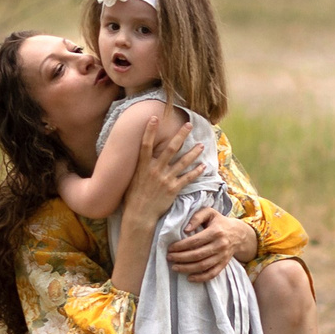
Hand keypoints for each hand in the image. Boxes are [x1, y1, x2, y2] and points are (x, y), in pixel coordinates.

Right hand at [119, 116, 203, 233]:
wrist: (139, 215)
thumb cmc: (133, 197)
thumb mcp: (132, 179)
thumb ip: (138, 167)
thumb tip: (140, 155)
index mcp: (143, 167)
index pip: (146, 144)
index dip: (150, 131)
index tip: (154, 118)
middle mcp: (155, 170)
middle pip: (171, 149)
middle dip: (181, 135)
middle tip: (189, 125)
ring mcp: (166, 179)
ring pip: (183, 162)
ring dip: (193, 152)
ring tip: (201, 144)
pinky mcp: (174, 189)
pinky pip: (188, 178)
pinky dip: (196, 172)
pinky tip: (203, 166)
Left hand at [167, 207, 259, 281]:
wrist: (238, 234)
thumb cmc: (219, 222)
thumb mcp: (210, 213)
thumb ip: (197, 217)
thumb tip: (185, 230)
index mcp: (216, 231)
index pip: (195, 241)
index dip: (181, 246)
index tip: (170, 248)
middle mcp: (220, 245)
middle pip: (197, 255)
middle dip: (180, 258)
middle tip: (169, 258)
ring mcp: (222, 256)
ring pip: (203, 266)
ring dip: (187, 268)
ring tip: (175, 267)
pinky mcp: (224, 264)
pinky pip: (212, 274)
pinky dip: (200, 278)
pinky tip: (189, 278)